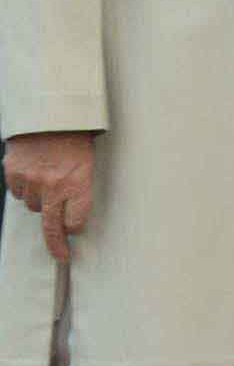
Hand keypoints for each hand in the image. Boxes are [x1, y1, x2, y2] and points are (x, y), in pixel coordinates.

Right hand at [4, 131, 94, 262]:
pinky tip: (33, 174)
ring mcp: (31, 180)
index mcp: (79, 179)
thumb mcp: (89, 158)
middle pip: (52, 226)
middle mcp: (54, 184)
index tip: (74, 236)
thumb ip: (80, 184)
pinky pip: (17, 193)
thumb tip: (75, 212)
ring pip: (33, 207)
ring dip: (39, 201)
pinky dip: (24, 188)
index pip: (77, 220)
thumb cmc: (74, 132)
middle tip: (60, 255)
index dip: (75, 229)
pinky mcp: (13, 173)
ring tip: (47, 179)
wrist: (49, 110)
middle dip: (56, 244)